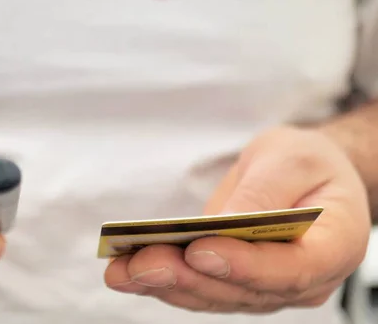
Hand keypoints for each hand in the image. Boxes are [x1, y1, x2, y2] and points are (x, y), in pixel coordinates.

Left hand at [104, 126, 370, 312]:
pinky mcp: (236, 284)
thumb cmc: (307, 164)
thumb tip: (224, 226)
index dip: (244, 265)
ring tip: (121, 271)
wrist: (305, 178)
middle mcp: (303, 279)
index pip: (291, 269)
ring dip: (164, 284)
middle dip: (187, 278)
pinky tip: (126, 272)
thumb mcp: (291, 158)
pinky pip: (200, 288)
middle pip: (243, 291)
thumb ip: (263, 193)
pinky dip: (162, 281)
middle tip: (141, 265)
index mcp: (335, 245)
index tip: (199, 250)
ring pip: (214, 296)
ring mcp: (267, 288)